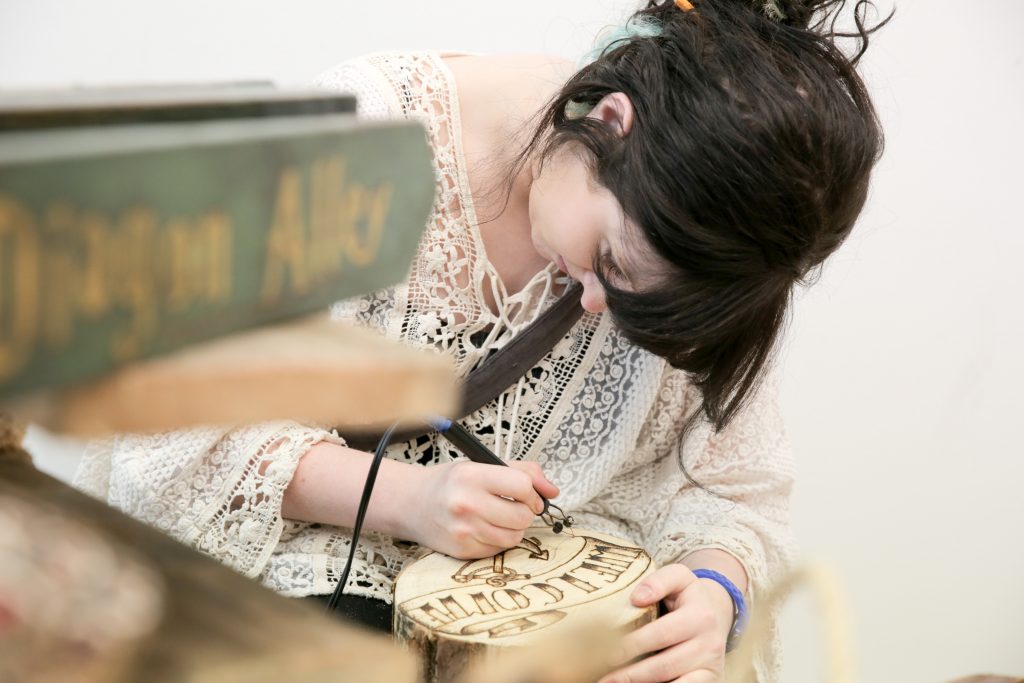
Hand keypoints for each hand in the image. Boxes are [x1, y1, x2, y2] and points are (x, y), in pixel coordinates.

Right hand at [404, 460, 558, 558]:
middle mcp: (465, 503)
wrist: (411, 503)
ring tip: (500, 517)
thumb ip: (523, 471)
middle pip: (522, 516)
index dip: (532, 491)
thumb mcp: (481, 464)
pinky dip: (499, 540)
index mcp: (471, 476)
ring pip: (514, 537)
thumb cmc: (451, 482)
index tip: (527, 494)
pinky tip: (485, 528)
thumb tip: (553, 491)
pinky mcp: (463, 551)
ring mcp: (463, 530)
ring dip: (514, 528)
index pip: (522, 485)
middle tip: (515, 506)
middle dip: (526, 512)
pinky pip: (499, 549)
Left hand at [598, 564, 732, 682]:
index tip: (608, 653)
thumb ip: (658, 581)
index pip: (661, 634)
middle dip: (631, 674)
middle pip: (664, 665)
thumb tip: (637, 599)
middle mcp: (709, 644)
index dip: (633, 645)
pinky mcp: (710, 679)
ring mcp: (711, 665)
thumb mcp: (678, 577)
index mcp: (700, 616)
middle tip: (605, 677)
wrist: (716, 614)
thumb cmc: (687, 596)